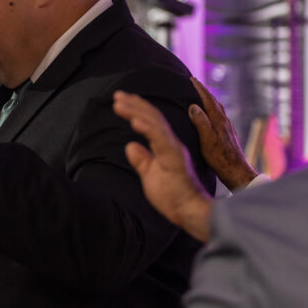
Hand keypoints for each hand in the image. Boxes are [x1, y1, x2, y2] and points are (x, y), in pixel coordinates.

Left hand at [113, 91, 212, 241]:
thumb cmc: (173, 196)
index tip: (120, 100)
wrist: (191, 212)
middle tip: (117, 95)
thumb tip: (129, 145)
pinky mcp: (175, 159)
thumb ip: (142, 160)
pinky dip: (148, 129)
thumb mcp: (151, 176)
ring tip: (120, 104)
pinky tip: (135, 121)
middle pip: (152, 117)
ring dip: (136, 112)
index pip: (151, 122)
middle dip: (134, 105)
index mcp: (166, 146)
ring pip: (156, 124)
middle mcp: (171, 143)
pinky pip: (161, 140)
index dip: (136, 109)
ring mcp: (174, 150)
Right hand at [188, 76, 257, 190]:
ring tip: (202, 96)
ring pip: (218, 108)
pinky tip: (211, 116)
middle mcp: (224, 121)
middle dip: (204, 91)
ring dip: (210, 100)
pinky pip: (220, 116)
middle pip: (214, 101)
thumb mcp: (206, 140)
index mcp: (218, 119)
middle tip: (195, 83)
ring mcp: (228, 128)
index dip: (199, 88)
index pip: (208, 99)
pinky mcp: (228, 135)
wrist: (236, 171)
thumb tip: (193, 105)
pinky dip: (213, 110)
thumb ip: (200, 122)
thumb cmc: (220, 158)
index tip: (191, 79)